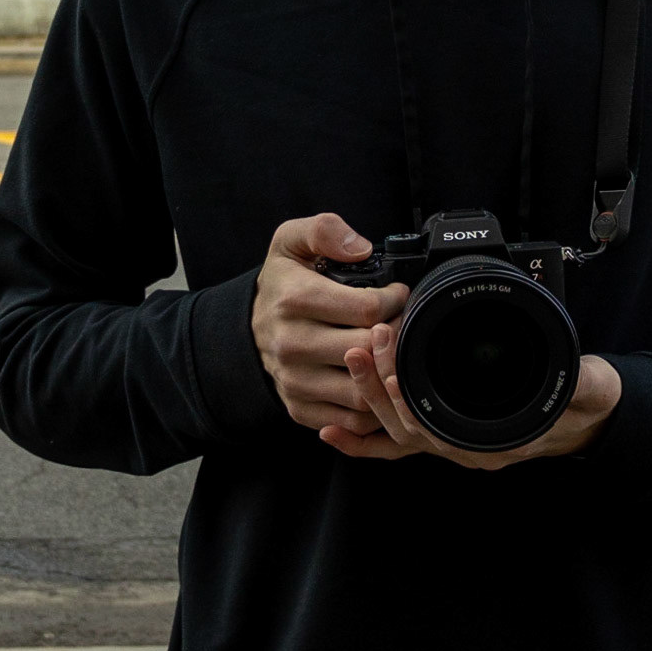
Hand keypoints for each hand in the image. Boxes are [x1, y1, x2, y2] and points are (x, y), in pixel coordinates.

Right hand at [252, 212, 409, 434]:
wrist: (248, 325)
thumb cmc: (282, 283)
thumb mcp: (292, 241)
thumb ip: (324, 230)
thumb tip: (361, 248)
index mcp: (295, 300)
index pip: (368, 309)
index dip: (395, 300)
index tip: (398, 294)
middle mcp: (292, 344)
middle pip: (369, 351)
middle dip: (396, 336)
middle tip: (402, 323)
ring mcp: (295, 381)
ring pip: (363, 391)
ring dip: (388, 375)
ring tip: (393, 353)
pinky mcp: (299, 408)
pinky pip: (351, 420)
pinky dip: (374, 408)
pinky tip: (379, 383)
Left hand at [320, 323, 622, 469]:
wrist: (582, 416)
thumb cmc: (581, 402)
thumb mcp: (587, 388)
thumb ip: (579, 382)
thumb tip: (573, 371)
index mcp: (492, 443)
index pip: (439, 432)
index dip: (412, 405)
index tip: (394, 372)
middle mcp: (463, 448)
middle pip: (406, 428)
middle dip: (379, 389)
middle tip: (366, 346)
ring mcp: (448, 441)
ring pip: (395, 432)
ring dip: (367, 398)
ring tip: (353, 356)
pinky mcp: (439, 429)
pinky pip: (392, 445)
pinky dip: (361, 442)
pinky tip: (332, 431)